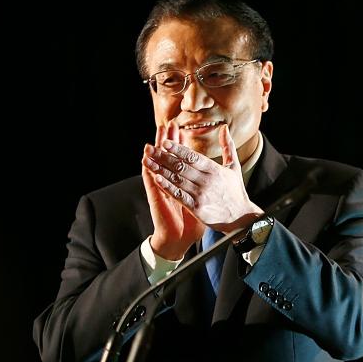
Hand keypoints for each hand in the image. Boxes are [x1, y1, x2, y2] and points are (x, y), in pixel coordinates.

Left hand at [143, 122, 263, 231]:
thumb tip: (224, 128)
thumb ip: (228, 147)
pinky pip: (179, 195)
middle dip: (163, 156)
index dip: (177, 148)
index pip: (192, 156)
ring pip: (177, 179)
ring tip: (148, 161)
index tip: (164, 142)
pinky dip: (167, 187)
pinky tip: (157, 179)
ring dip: (160, 169)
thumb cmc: (236, 192)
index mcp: (214, 170)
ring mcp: (201, 194)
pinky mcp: (197, 207)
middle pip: (181, 166)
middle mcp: (207, 181)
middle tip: (149, 148)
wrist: (241, 217)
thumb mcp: (234, 167)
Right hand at [143, 123, 204, 260]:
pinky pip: (151, 182)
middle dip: (168, 141)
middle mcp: (172, 182)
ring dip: (155, 152)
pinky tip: (145, 159)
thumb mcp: (206, 197)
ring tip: (153, 136)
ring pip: (158, 166)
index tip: (179, 128)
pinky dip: (148, 170)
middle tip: (166, 125)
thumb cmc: (196, 217)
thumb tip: (217, 171)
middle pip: (169, 157)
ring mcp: (163, 188)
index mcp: (185, 180)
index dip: (180, 142)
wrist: (181, 237)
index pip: (181, 157)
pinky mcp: (157, 197)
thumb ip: (211, 181)